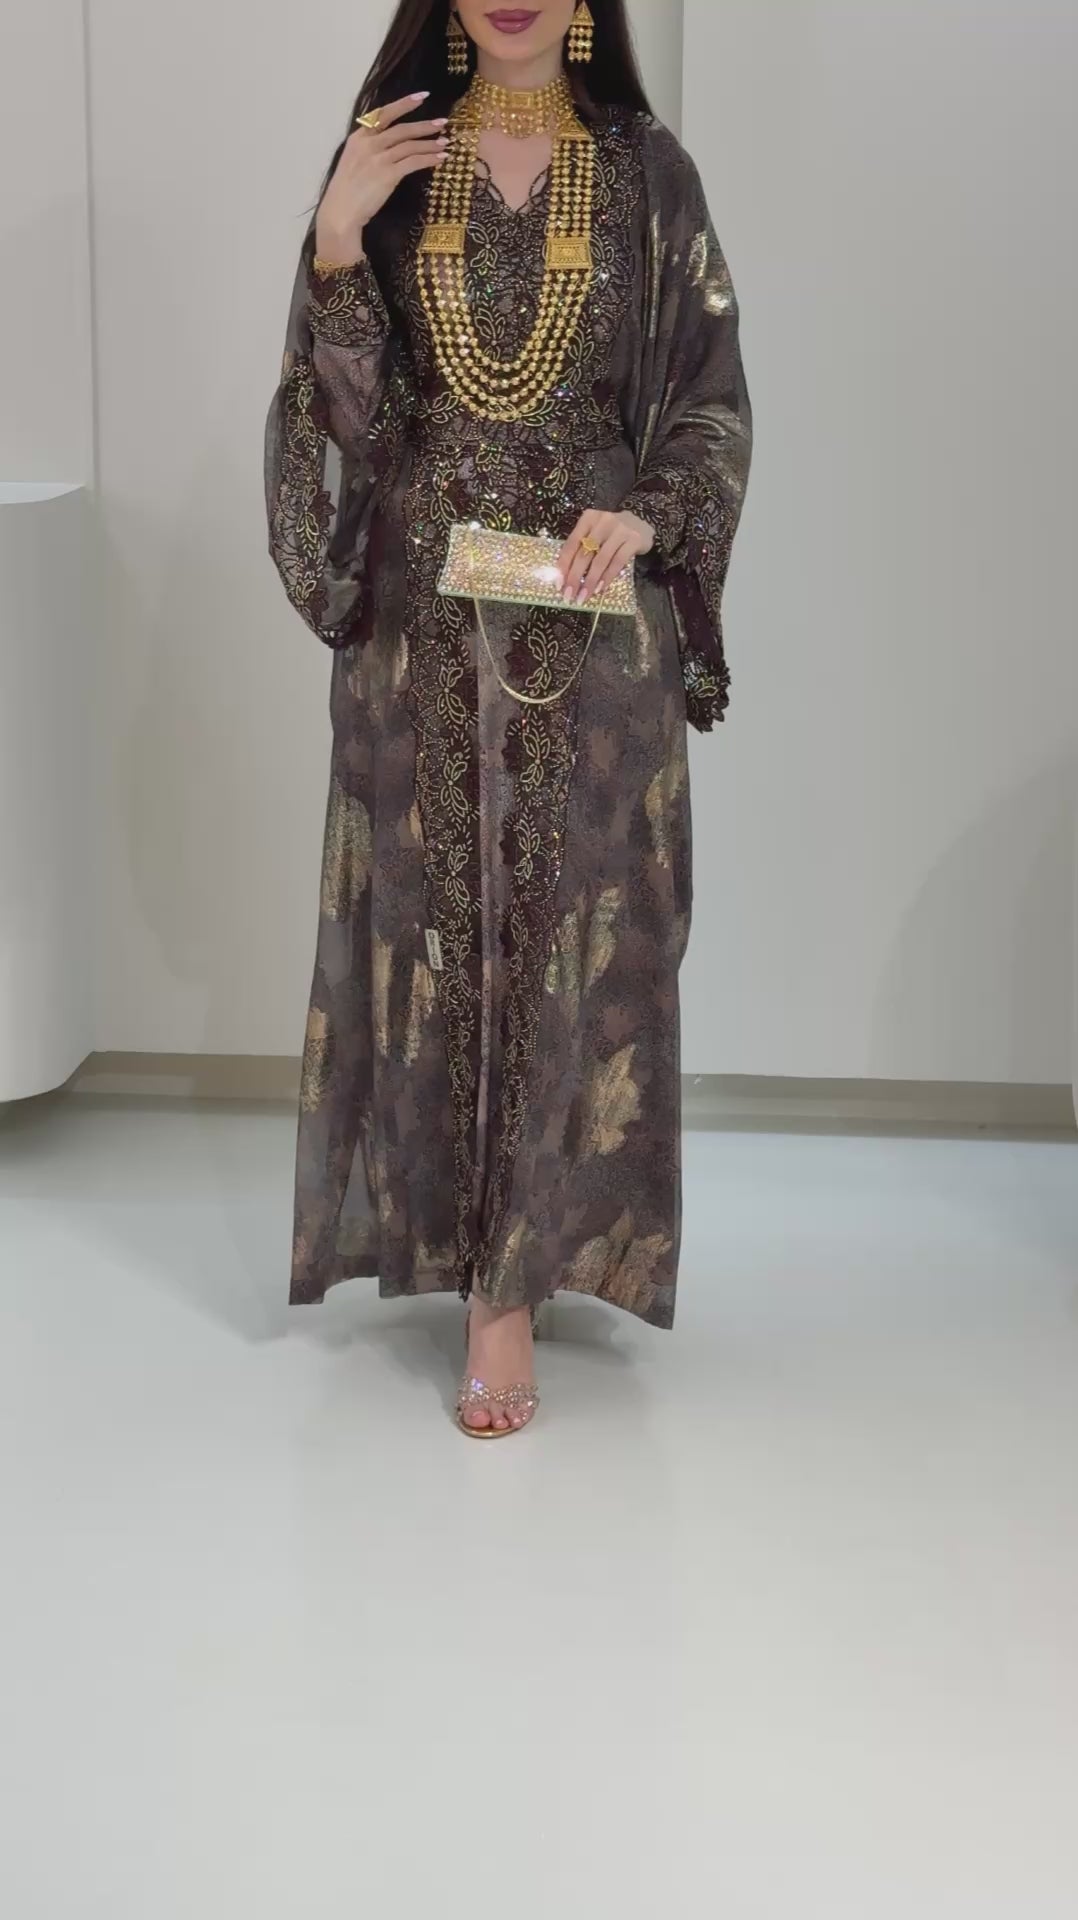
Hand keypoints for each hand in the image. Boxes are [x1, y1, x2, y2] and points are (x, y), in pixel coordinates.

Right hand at [314, 92, 448, 267]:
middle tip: (443, 122)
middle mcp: (369, 144)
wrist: (340, 212)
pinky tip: (440, 159)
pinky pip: (413, 162)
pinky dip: (428, 159)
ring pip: (409, 145)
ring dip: (430, 143)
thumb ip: (369, 149)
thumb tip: (391, 144)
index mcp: (359, 137)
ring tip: (445, 142)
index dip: (404, 104)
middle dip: (424, 124)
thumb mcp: (354, 161)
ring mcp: (378, 158)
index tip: (422, 96)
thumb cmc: (347, 192)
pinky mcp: (387, 174)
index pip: (384, 114)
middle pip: (401, 128)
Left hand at [557, 509, 654, 605]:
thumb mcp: (594, 533)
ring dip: (591, 581)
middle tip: (569, 595)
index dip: (564, 565)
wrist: (640, 523)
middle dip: (575, 577)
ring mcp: (620, 530)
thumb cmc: (611, 533)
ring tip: (584, 595)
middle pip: (585, 553)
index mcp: (588, 518)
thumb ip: (581, 548)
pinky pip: (617, 562)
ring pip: (601, 560)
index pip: (572, 544)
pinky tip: (601, 589)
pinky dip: (608, 577)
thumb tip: (565, 577)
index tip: (559, 584)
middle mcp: (603, 521)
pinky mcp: (633, 540)